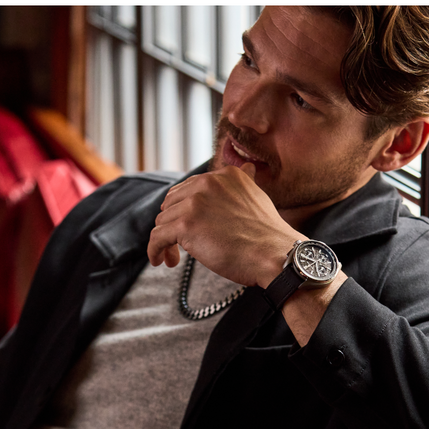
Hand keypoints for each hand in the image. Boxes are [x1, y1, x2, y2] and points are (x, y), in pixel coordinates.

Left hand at [147, 163, 301, 287]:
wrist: (275, 256)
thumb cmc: (267, 235)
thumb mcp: (257, 197)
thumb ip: (244, 182)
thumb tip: (246, 167)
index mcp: (224, 175)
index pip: (188, 189)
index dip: (183, 210)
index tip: (188, 228)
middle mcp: (208, 182)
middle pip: (171, 204)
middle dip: (171, 224)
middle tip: (178, 245)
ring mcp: (195, 203)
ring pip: (163, 221)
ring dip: (165, 241)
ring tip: (173, 258)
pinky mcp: (185, 225)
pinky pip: (157, 237)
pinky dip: (154, 250)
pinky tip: (159, 260)